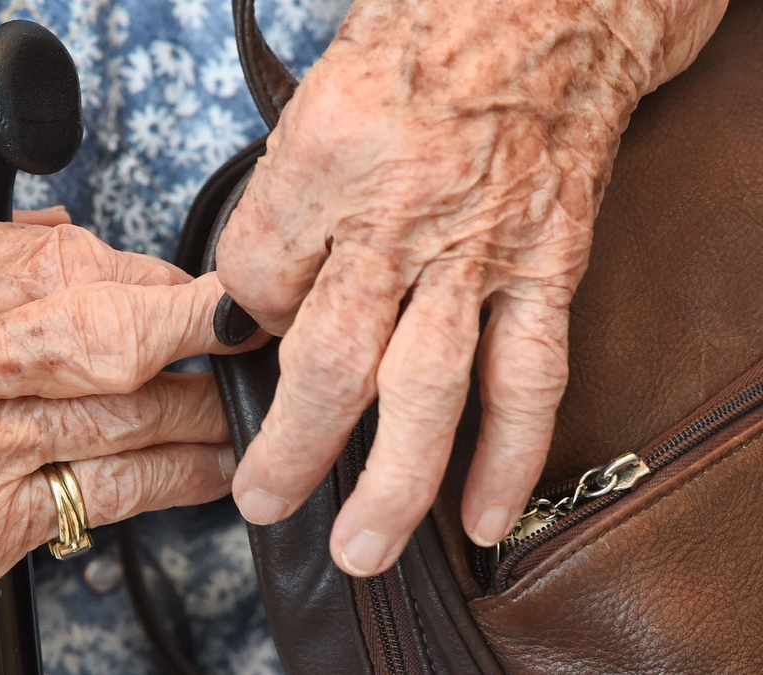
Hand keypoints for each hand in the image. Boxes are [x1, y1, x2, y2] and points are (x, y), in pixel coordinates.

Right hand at [0, 208, 261, 674]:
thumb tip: (77, 248)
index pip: (53, 261)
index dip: (139, 271)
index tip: (181, 280)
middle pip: (102, 335)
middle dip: (194, 325)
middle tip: (252, 321)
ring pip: (121, 418)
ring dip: (201, 402)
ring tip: (247, 390)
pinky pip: (106, 497)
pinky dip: (174, 476)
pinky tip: (212, 463)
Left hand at [216, 0, 724, 575]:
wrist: (550, 9)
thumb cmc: (424, 43)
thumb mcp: (316, 98)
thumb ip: (280, 204)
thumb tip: (257, 297)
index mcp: (326, 158)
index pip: (254, 274)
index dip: (241, 319)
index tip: (246, 334)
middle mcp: (400, 213)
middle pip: (330, 356)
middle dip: (293, 443)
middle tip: (263, 501)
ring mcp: (478, 249)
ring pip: (426, 388)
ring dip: (391, 481)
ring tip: (361, 547)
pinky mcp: (543, 269)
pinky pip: (527, 376)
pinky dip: (507, 455)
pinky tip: (483, 514)